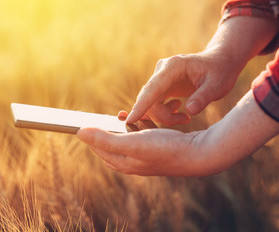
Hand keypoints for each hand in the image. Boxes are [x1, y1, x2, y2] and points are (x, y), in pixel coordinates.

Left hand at [76, 127, 203, 175]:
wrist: (198, 153)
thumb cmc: (166, 149)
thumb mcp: (132, 143)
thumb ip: (105, 139)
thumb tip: (80, 133)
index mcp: (125, 163)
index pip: (100, 150)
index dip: (92, 137)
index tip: (84, 123)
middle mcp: (135, 162)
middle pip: (114, 145)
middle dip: (108, 131)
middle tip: (105, 118)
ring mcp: (148, 156)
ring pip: (130, 139)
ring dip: (126, 126)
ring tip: (123, 114)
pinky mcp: (160, 147)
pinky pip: (145, 135)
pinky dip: (141, 125)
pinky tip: (144, 116)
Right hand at [126, 51, 237, 125]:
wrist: (220, 63)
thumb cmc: (220, 72)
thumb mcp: (217, 85)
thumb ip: (203, 97)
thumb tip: (189, 111)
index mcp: (173, 67)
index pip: (152, 88)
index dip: (141, 105)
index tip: (130, 119)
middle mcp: (162, 71)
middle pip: (149, 99)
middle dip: (163, 116)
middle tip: (185, 120)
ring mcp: (160, 79)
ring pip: (151, 104)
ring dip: (166, 116)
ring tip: (186, 117)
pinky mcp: (161, 86)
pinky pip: (155, 104)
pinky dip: (165, 113)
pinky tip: (180, 113)